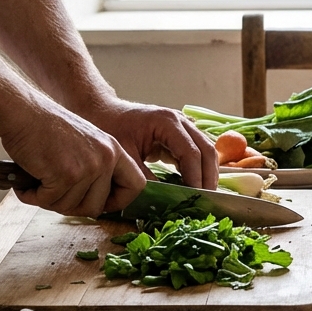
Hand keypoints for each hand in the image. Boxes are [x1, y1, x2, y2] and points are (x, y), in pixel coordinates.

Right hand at [0, 101, 147, 215]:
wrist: (23, 112)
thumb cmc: (45, 128)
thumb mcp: (85, 144)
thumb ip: (96, 168)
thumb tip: (97, 204)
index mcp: (114, 150)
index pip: (136, 186)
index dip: (119, 201)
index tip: (101, 205)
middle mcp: (106, 159)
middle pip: (96, 206)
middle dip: (72, 207)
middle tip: (53, 193)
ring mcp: (88, 168)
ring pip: (70, 207)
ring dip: (49, 200)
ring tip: (38, 179)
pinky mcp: (66, 175)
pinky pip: (49, 201)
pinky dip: (32, 196)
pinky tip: (27, 180)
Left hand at [81, 99, 218, 189]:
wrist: (103, 111)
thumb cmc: (110, 128)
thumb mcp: (126, 156)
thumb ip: (145, 177)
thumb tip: (166, 198)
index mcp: (167, 122)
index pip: (191, 153)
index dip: (195, 177)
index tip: (195, 198)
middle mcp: (180, 120)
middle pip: (206, 149)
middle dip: (208, 176)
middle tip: (206, 200)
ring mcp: (182, 125)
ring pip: (206, 149)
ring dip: (207, 172)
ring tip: (204, 195)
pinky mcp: (179, 134)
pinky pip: (197, 151)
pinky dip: (199, 168)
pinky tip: (195, 184)